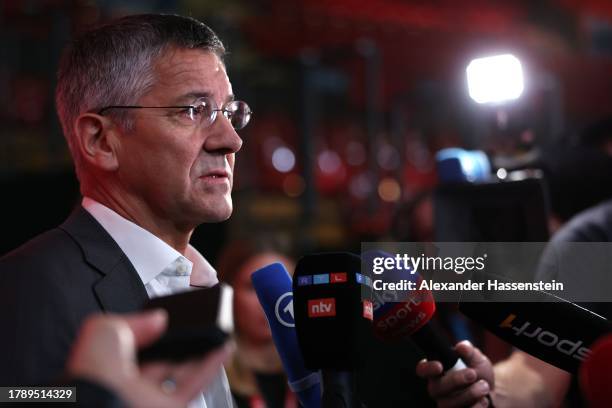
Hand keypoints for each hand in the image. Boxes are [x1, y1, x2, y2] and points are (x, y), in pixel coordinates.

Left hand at [66, 310, 231, 407]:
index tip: (165, 318)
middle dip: (177, 342)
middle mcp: (131, 385)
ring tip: (214, 332)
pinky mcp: (173, 407)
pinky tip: (223, 347)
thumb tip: (157, 318)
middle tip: (192, 325)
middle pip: (161, 360)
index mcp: (107, 367)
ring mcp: (153, 398)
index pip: (133, 345)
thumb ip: (132, 319)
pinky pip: (197, 383)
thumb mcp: (104, 329)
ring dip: (201, 352)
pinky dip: (213, 365)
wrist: (104, 403)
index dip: (150, 331)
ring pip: (183, 372)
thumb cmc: (93, 374)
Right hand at [416, 340, 493, 407]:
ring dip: (468, 395)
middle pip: (435, 388)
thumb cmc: (478, 373)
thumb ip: (469, 351)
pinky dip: (475, 407)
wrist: (492, 393)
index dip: (427, 369)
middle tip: (472, 374)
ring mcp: (446, 404)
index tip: (439, 366)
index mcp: (437, 371)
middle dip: (454, 381)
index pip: (422, 370)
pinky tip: (483, 400)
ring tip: (484, 386)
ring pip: (447, 404)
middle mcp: (437, 389)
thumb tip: (462, 347)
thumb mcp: (476, 359)